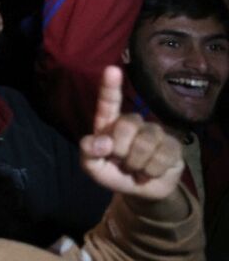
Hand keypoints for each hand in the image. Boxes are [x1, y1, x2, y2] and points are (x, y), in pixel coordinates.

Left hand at [80, 67, 183, 200]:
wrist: (138, 191)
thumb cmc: (112, 172)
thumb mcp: (92, 167)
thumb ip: (88, 153)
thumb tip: (102, 142)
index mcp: (109, 123)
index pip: (108, 102)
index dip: (110, 86)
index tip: (111, 70)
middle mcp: (133, 122)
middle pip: (127, 124)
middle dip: (121, 149)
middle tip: (121, 161)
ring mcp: (154, 132)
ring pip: (146, 142)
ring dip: (137, 164)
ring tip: (135, 168)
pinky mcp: (173, 145)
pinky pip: (163, 156)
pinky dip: (152, 171)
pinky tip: (149, 172)